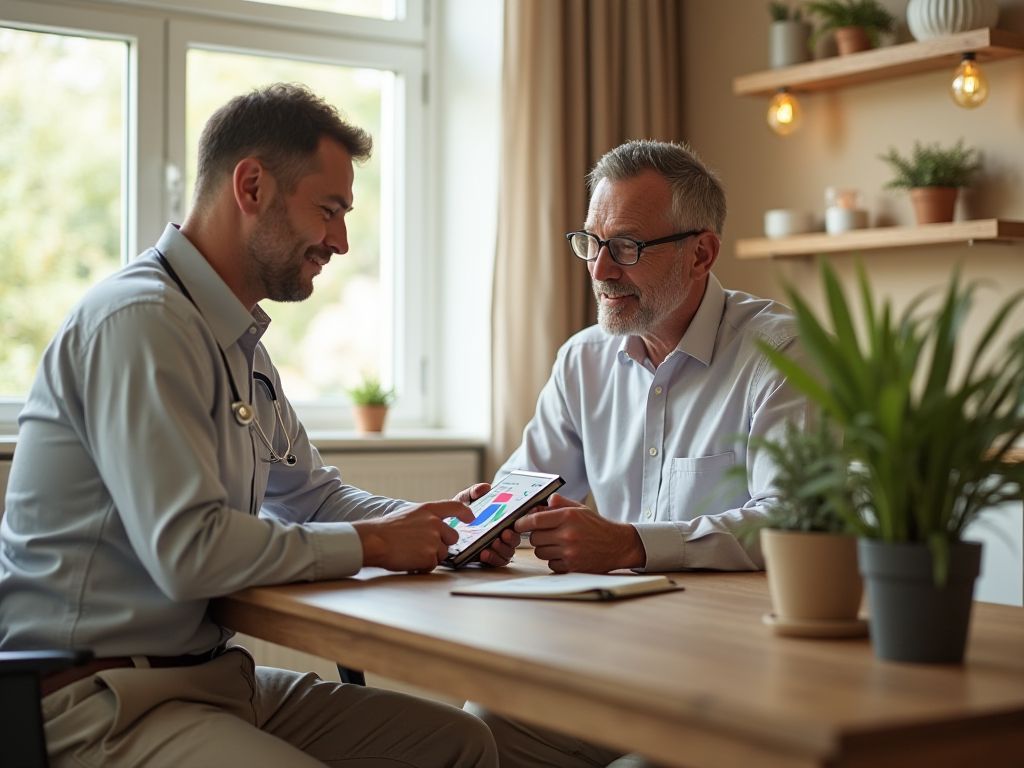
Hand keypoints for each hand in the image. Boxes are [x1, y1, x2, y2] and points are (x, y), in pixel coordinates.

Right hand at [353, 501, 473, 571]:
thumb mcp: (410, 514)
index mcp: (429, 510)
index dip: (465, 513)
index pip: (455, 507)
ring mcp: (434, 540)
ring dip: (430, 556)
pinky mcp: (430, 557)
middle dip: (442, 544)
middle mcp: (435, 523)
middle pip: (453, 537)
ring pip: (443, 553)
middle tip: (422, 545)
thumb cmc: (387, 529)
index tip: (470, 518)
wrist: (375, 541)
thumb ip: (427, 519)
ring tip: (411, 552)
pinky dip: (422, 566)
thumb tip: (439, 527)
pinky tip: (409, 560)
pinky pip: (433, 565)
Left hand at [452, 482, 514, 566]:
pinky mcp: (488, 558)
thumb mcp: (465, 500)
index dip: (521, 521)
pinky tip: (484, 553)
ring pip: (508, 551)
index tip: (515, 519)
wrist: (445, 527)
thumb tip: (485, 488)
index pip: (517, 521)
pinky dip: (493, 558)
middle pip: (515, 538)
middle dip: (512, 537)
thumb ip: (473, 492)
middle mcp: (502, 533)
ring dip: (503, 548)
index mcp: (501, 519)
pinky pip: (497, 561)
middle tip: (505, 533)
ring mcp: (496, 547)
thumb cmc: (460, 513)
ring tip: (494, 543)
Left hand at [514, 493, 645, 572]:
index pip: (535, 520)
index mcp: (568, 517)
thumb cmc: (597, 526)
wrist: (617, 545)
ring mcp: (570, 552)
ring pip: (540, 552)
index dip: (522, 522)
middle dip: (536, 536)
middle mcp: (567, 534)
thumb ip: (560, 503)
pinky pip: (551, 564)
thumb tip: (543, 501)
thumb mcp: (580, 508)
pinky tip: (564, 554)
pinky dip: (554, 560)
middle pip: (534, 538)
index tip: (517, 524)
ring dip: (544, 548)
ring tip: (557, 544)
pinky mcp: (572, 567)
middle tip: (545, 534)